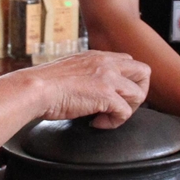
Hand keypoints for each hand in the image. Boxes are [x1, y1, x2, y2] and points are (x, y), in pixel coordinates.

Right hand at [24, 50, 150, 128]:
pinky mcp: (106, 95)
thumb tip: (90, 90)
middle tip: (121, 106)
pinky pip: (125, 112)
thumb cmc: (44, 84)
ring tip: (107, 117)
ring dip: (127, 110)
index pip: (127, 62)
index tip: (112, 96)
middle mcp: (107, 63)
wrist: (36, 88)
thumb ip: (86, 74)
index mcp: (97, 56)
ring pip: (139, 94)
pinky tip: (96, 123)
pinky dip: (114, 123)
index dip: (126, 81)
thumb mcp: (71, 70)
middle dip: (138, 92)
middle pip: (144, 72)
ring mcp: (108, 78)